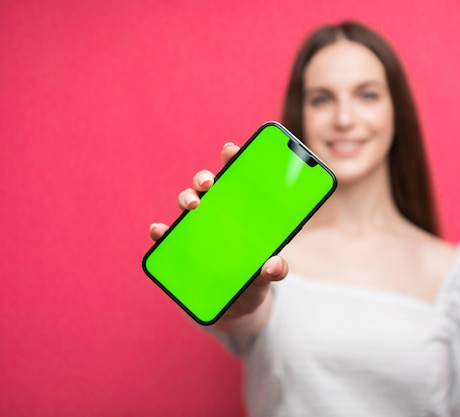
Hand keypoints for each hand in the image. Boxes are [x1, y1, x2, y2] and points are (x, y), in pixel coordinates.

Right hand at [149, 142, 288, 331]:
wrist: (234, 310)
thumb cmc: (253, 282)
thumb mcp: (267, 277)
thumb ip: (275, 270)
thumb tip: (273, 264)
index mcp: (243, 212)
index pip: (238, 178)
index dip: (233, 160)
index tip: (231, 150)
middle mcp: (218, 215)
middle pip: (209, 186)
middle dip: (206, 178)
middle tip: (209, 182)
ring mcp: (197, 230)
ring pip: (187, 204)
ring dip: (187, 198)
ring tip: (194, 204)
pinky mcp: (180, 250)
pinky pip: (166, 236)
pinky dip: (161, 231)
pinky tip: (160, 231)